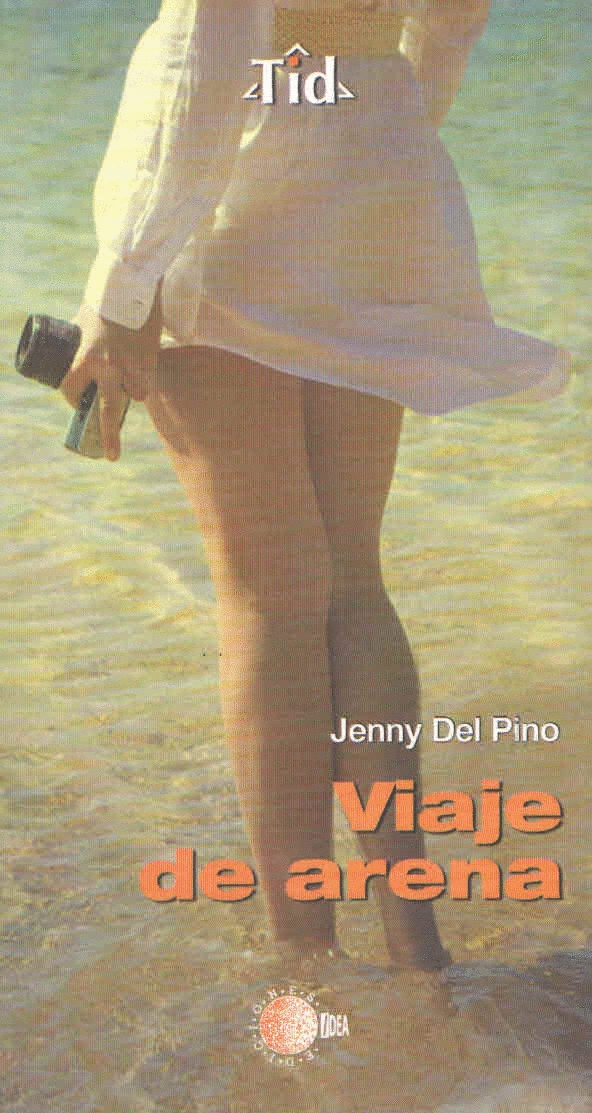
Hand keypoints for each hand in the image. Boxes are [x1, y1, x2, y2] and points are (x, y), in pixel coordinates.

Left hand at [60, 292, 161, 460]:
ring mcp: (133, 365)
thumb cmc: (103, 298)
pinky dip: (144, 379)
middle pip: (107, 411)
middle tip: (112, 457)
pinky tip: (143, 365)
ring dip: (131, 392)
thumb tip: (78, 350)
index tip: (77, 402)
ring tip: (129, 377)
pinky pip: (147, 380)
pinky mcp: (151, 359)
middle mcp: (109, 366)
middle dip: (109, 437)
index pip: (72, 389)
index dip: (72, 399)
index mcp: (86, 357)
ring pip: (134, 396)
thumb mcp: (83, 322)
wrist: (133, 282)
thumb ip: (81, 340)